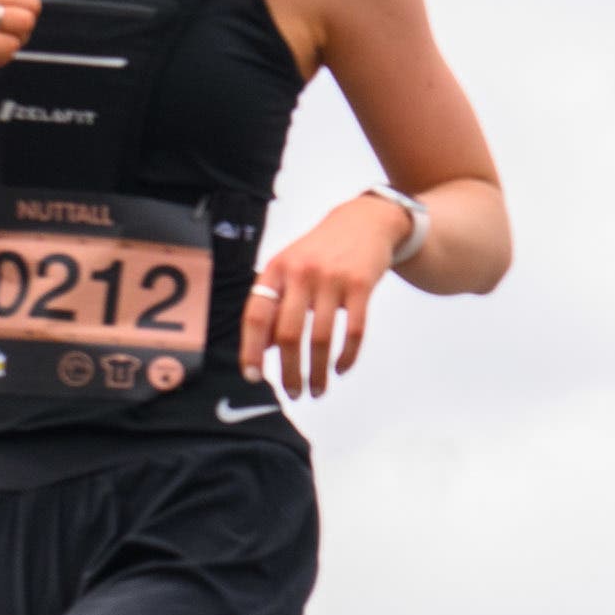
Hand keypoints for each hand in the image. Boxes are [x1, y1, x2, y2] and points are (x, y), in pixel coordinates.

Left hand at [241, 197, 399, 399]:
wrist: (364, 221)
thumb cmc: (321, 252)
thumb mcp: (290, 268)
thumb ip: (274, 303)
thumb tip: (261, 348)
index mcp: (277, 270)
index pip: (256, 315)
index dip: (251, 349)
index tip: (253, 376)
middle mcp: (301, 273)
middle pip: (288, 334)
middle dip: (288, 371)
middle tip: (293, 393)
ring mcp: (333, 279)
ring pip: (320, 338)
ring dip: (317, 372)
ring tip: (317, 390)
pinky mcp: (362, 285)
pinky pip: (354, 331)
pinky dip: (346, 356)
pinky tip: (340, 368)